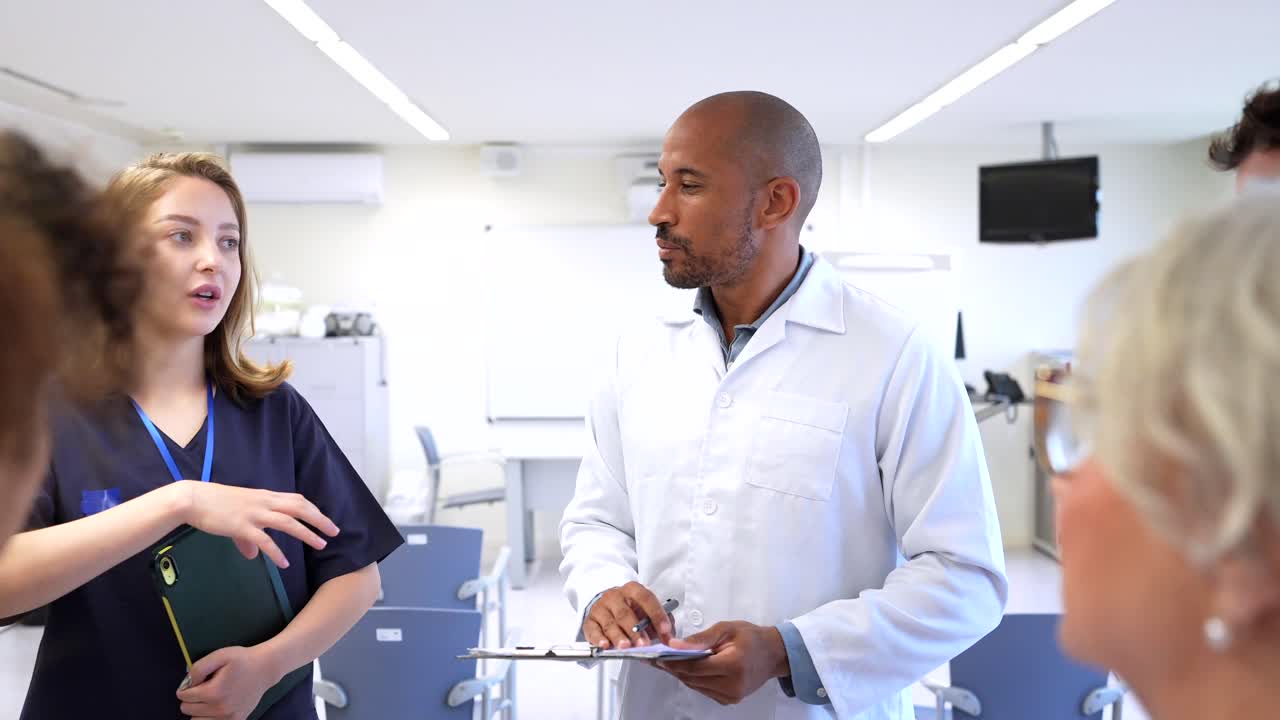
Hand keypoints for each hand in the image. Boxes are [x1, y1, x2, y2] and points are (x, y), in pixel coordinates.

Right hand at [174, 481, 339, 568]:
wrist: (192, 499)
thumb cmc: (214, 505)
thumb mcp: (237, 516)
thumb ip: (248, 537)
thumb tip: (253, 554)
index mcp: (265, 496)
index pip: (297, 499)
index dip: (313, 509)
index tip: (325, 519)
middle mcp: (264, 502)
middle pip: (300, 508)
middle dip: (319, 519)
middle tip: (335, 531)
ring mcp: (254, 513)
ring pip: (288, 522)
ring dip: (307, 534)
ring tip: (321, 545)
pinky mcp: (242, 526)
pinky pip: (265, 541)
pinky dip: (277, 552)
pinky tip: (284, 563)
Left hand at [176, 645, 281, 719]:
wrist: (266, 668)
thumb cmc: (242, 659)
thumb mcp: (219, 655)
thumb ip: (198, 668)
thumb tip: (187, 684)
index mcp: (214, 693)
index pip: (184, 696)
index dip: (186, 687)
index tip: (197, 681)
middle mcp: (220, 709)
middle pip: (187, 710)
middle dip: (191, 698)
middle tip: (204, 688)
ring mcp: (229, 717)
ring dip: (197, 711)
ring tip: (208, 698)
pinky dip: (209, 717)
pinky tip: (217, 706)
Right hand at [583, 582, 672, 648]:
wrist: (606, 606)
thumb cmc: (630, 610)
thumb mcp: (646, 611)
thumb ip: (659, 623)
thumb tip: (670, 639)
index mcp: (632, 590)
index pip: (646, 598)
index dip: (657, 614)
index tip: (665, 630)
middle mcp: (615, 596)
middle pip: (625, 613)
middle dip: (636, 630)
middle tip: (644, 644)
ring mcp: (600, 608)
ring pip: (610, 623)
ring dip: (618, 636)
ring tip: (626, 647)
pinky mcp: (589, 620)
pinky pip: (593, 630)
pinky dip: (598, 638)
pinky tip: (605, 645)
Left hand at [659, 621, 789, 704]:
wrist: (774, 654)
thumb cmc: (751, 637)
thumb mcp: (727, 629)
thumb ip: (701, 639)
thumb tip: (675, 645)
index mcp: (733, 665)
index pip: (695, 668)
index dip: (673, 663)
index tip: (657, 656)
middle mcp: (732, 685)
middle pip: (693, 679)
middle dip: (673, 668)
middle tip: (656, 657)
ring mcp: (731, 696)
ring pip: (696, 686)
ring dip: (681, 674)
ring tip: (667, 661)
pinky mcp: (729, 699)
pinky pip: (704, 690)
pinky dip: (693, 679)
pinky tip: (686, 668)